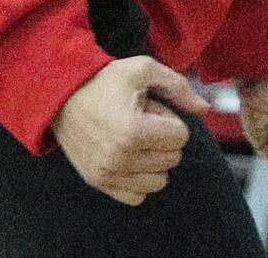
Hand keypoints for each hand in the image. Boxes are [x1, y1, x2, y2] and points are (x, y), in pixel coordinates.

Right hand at [52, 56, 208, 205]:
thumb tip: (205, 108)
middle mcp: (121, 158)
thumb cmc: (105, 80)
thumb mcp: (142, 70)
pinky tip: (128, 157)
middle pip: (172, 159)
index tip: (148, 107)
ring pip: (159, 181)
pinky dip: (139, 179)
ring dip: (153, 159)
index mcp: (134, 130)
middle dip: (162, 137)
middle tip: (139, 119)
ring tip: (133, 137)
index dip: (168, 118)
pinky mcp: (99, 182)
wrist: (62, 95)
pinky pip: (138, 196)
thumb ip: (178, 87)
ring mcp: (108, 173)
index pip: (180, 137)